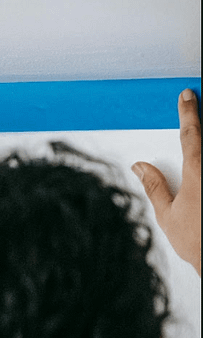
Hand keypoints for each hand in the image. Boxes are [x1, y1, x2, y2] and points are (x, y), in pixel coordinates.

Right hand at [132, 90, 200, 275]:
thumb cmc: (197, 242)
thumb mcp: (167, 215)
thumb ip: (154, 187)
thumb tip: (140, 167)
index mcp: (197, 172)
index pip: (191, 133)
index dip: (188, 111)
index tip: (187, 95)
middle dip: (202, 122)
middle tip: (199, 105)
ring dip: (202, 148)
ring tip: (196, 146)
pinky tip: (198, 170)